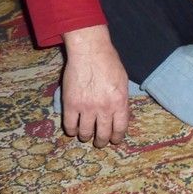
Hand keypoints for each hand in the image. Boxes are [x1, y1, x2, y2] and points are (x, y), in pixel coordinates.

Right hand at [61, 25, 130, 146]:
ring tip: (85, 135)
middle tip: (99, 141)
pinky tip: (73, 128)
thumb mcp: (122, 82)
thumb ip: (121, 100)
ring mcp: (87, 107)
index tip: (114, 139)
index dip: (117, 137)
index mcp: (120, 102)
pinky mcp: (71, 104)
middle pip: (103, 134)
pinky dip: (71, 130)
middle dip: (101, 141)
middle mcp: (104, 108)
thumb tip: (120, 115)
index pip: (120, 128)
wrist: (89, 51)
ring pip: (85, 133)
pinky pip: (70, 125)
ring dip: (86, 136)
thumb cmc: (109, 62)